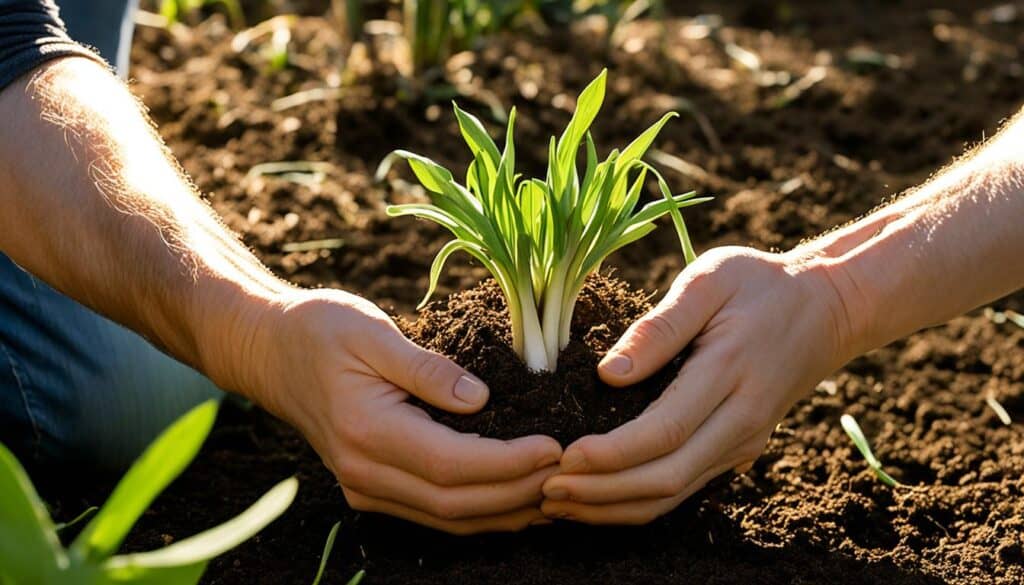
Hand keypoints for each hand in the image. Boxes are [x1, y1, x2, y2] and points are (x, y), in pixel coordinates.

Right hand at [244, 289, 561, 533]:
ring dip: (505, 511)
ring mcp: (365, 487)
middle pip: (455, 502)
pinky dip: (479, 511)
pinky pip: (435, 512)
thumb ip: (426, 368)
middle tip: (571, 470)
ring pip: (448, 517)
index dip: (508, 463)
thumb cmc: (319, 329)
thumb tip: (482, 398)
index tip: (555, 446)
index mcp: (365, 431)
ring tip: (557, 490)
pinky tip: (515, 497)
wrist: (267, 350)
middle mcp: (363, 472)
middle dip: (519, 492)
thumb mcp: (371, 332)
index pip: (451, 464)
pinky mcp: (372, 487)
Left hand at [541, 247, 853, 523]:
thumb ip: (660, 327)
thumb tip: (609, 373)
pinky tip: (597, 497)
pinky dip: (638, 502)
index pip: (663, 432)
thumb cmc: (759, 284)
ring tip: (559, 502)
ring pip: (674, 494)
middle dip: (602, 492)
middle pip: (666, 478)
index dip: (610, 454)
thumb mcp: (709, 279)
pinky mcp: (737, 449)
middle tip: (546, 490)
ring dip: (614, 507)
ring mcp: (742, 441)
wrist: (828, 309)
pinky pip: (684, 488)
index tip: (563, 456)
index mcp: (730, 373)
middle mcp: (741, 420)